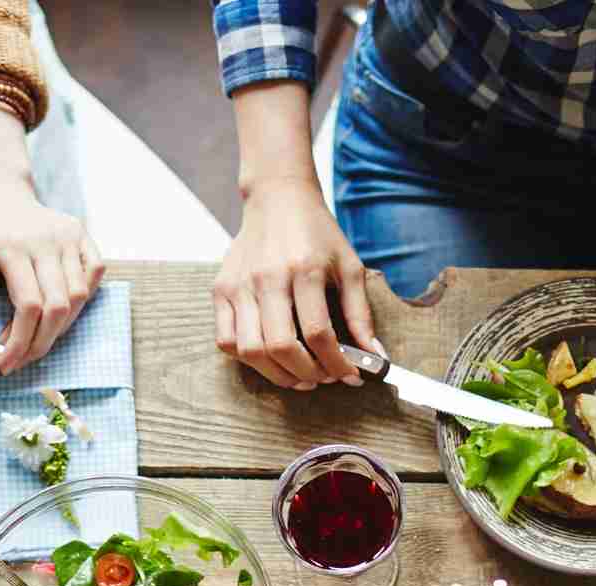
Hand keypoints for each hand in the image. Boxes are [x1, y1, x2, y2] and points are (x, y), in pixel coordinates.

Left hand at [0, 103, 102, 372]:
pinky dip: (82, 299)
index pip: (28, 306)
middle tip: (23, 358)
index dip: (20, 342)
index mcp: (11, 245)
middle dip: (41, 342)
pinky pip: (93, 276)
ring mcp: (68, 235)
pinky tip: (61, 306)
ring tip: (39, 334)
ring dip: (60, 326)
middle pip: (58, 307)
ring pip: (78, 297)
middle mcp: (45, 239)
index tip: (5, 364)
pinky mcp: (82, 234)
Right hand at [213, 179, 380, 390]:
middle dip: (308, 374)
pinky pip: (226, 340)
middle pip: (281, 347)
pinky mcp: (220, 290)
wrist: (277, 198)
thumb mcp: (349, 267)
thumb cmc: (317, 233)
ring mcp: (239, 285)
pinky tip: (270, 358)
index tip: (351, 376)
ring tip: (300, 376)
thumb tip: (375, 358)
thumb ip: (360, 315)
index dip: (337, 364)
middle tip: (324, 378)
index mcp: (303, 269)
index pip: (318, 333)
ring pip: (250, 350)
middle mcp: (267, 277)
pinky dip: (248, 359)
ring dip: (278, 375)